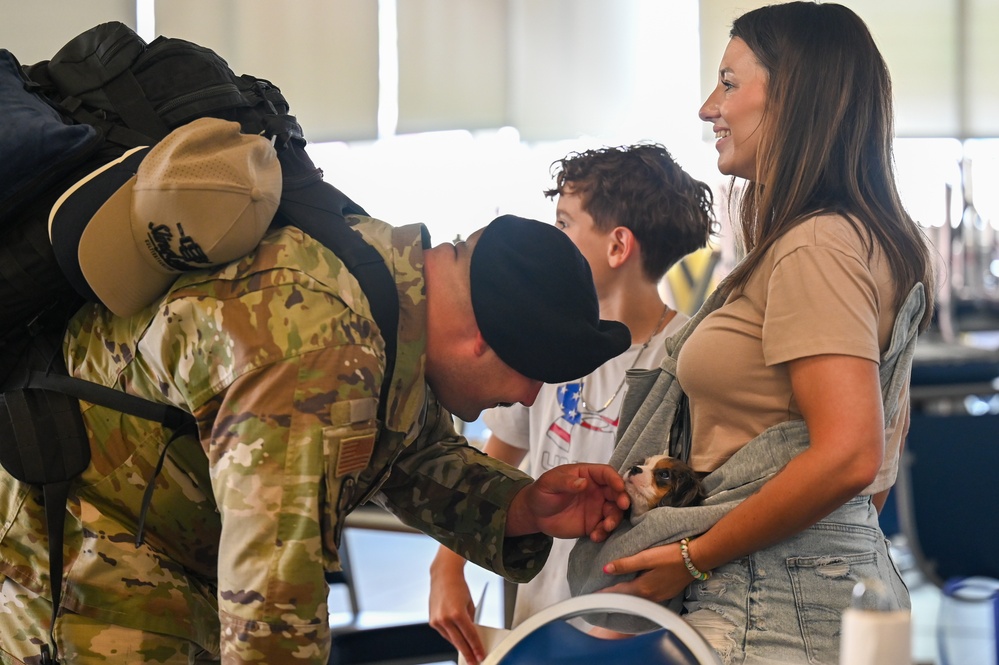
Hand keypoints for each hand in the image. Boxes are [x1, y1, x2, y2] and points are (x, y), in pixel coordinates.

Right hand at [429, 549, 484, 664]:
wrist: (443, 576)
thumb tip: (472, 635)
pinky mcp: (432, 621)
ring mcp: (437, 620)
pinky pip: (444, 634)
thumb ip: (471, 620)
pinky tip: (458, 641)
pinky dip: (451, 637)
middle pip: (460, 642)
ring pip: (451, 639)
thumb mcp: (470, 604)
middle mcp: (445, 618)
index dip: (476, 648)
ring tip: (468, 653)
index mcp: (457, 613)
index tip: (480, 656)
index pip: (470, 636)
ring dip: (460, 646)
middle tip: (474, 661)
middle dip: (468, 653)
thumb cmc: (458, 587)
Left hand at [506, 463, 628, 540]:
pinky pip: (604, 528)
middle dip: (622, 499)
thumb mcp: (549, 483)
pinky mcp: (593, 524)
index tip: (620, 487)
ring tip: (605, 527)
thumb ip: (565, 482)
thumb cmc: (542, 492)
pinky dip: (603, 533)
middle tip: (623, 507)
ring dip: (614, 519)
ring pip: (614, 512)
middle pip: (616, 493)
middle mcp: (596, 490)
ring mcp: (596, 508)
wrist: (535, 514)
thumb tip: (583, 482)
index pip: (606, 473)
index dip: (615, 479)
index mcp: (587, 475)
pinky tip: (594, 536)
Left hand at [601, 542, 691, 602]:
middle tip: (600, 594)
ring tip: (613, 592)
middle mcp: (650, 597)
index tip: (592, 595)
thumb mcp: (646, 557)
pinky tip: (634, 590)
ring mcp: (660, 597)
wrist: (698, 558)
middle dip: (613, 597)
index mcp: (642, 588)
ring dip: (625, 596)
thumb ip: (626, 564)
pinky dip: (636, 595)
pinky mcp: (666, 593)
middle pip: (627, 598)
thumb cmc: (671, 555)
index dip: (604, 593)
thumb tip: (604, 569)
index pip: (618, 593)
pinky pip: (646, 598)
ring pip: (637, 599)